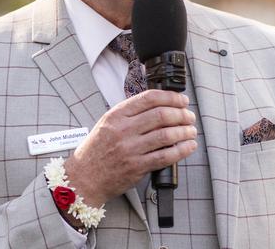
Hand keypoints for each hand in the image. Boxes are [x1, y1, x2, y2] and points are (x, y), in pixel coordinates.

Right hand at [63, 89, 196, 207]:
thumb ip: (130, 113)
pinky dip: (181, 150)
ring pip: (166, 135)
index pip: (149, 98)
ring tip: (191, 130)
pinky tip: (188, 146)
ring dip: (184, 131)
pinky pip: (165, 156)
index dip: (171, 97)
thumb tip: (160, 105)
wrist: (84, 178)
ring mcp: (130, 149)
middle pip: (161, 115)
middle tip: (189, 116)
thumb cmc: (96, 150)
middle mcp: (123, 130)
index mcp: (116, 115)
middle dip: (181, 114)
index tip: (182, 100)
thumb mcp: (107, 123)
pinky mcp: (136, 167)